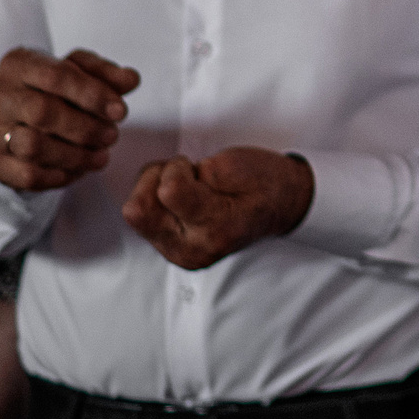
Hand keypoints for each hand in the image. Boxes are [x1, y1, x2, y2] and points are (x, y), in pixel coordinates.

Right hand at [0, 48, 138, 192]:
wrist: (17, 118)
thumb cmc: (55, 89)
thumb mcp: (80, 72)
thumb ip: (106, 74)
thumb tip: (131, 79)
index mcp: (19, 64)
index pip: (56, 75)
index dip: (92, 95)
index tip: (120, 111)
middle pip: (42, 112)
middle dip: (85, 128)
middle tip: (112, 136)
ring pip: (32, 146)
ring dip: (75, 155)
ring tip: (101, 156)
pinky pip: (26, 174)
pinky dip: (58, 175)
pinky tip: (79, 170)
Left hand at [120, 147, 313, 269]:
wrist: (282, 205)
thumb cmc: (266, 183)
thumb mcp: (239, 165)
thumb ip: (201, 174)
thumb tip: (165, 182)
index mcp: (216, 228)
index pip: (168, 191)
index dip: (177, 168)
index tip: (195, 167)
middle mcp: (193, 249)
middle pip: (139, 210)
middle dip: (155, 180)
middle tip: (183, 175)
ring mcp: (180, 253)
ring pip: (135, 214)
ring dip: (152, 190)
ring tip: (183, 186)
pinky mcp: (170, 249)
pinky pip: (142, 220)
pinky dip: (154, 200)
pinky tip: (179, 198)